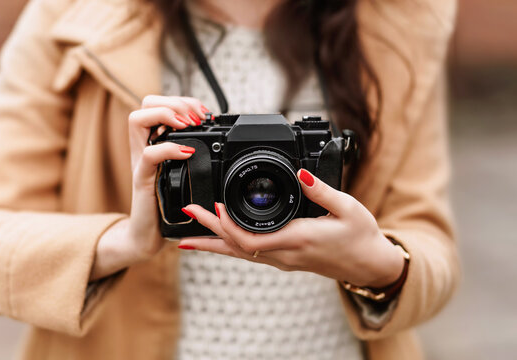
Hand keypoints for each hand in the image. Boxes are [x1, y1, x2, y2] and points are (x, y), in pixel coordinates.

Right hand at [90, 96, 209, 280]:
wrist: (147, 235)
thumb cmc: (167, 205)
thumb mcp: (182, 174)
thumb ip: (191, 156)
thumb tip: (217, 140)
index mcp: (154, 142)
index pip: (159, 103)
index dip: (182, 100)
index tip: (204, 113)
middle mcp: (143, 147)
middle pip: (146, 103)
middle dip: (175, 101)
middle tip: (196, 117)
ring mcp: (140, 162)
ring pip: (137, 119)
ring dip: (167, 114)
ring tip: (188, 125)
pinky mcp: (141, 180)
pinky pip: (149, 155)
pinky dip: (169, 148)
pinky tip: (187, 153)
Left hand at [178, 169, 404, 287]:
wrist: (370, 266)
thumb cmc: (361, 237)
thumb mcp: (347, 207)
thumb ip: (321, 190)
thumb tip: (300, 172)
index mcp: (297, 239)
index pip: (250, 238)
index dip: (227, 224)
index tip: (213, 205)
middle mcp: (285, 254)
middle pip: (237, 247)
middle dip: (209, 231)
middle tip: (187, 214)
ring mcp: (283, 260)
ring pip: (240, 253)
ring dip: (214, 242)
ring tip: (189, 234)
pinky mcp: (285, 259)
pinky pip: (250, 254)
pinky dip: (230, 246)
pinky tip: (219, 241)